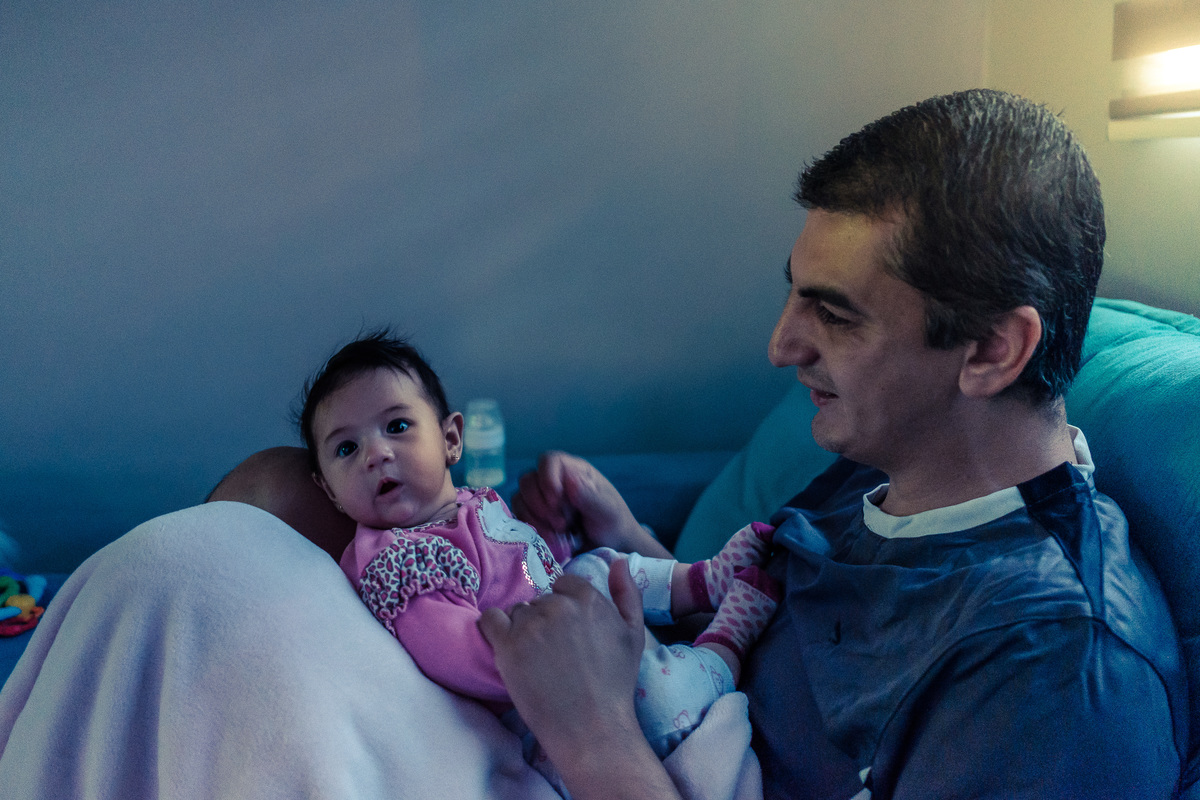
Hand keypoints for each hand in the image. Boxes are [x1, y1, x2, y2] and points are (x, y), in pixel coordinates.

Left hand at [479, 564, 680, 798]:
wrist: (591, 728)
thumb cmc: (615, 684)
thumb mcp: (634, 634)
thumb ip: (627, 592)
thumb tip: (618, 560)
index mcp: (588, 598)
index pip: (564, 584)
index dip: (565, 609)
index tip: (568, 635)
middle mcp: (558, 605)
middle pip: (540, 600)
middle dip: (544, 621)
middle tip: (554, 654)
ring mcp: (530, 624)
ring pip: (516, 612)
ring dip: (522, 629)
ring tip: (536, 660)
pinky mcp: (507, 645)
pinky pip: (488, 620)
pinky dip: (493, 630)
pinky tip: (505, 648)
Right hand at [512, 451, 661, 555]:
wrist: (610, 547)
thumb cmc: (612, 523)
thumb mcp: (607, 510)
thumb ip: (589, 496)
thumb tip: (569, 480)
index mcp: (573, 470)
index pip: (549, 460)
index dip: (547, 478)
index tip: (556, 500)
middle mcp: (554, 481)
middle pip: (528, 479)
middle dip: (540, 504)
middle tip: (563, 524)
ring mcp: (541, 499)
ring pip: (520, 498)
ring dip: (536, 518)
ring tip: (560, 533)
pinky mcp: (534, 517)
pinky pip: (519, 517)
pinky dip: (532, 528)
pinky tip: (551, 539)